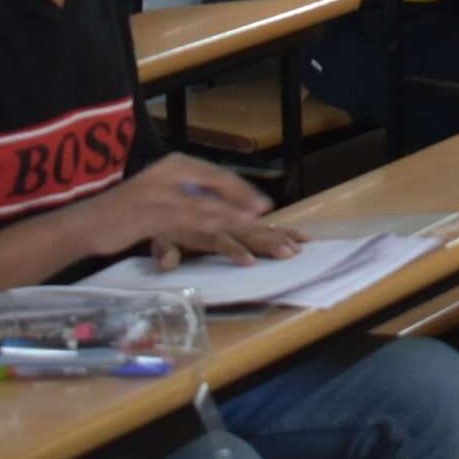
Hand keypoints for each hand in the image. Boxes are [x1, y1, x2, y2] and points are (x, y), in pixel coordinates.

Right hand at [70, 154, 271, 259]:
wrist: (85, 223)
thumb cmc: (124, 211)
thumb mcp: (158, 193)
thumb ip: (185, 192)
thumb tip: (217, 197)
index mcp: (172, 165)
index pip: (215, 173)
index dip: (240, 187)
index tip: (260, 199)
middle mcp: (169, 173)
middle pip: (216, 183)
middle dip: (244, 196)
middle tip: (265, 208)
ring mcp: (161, 193)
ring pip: (206, 201)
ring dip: (233, 211)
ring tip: (255, 218)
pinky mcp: (152, 214)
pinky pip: (188, 218)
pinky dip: (210, 223)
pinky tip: (223, 230)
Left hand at [153, 218, 304, 272]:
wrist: (163, 196)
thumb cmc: (163, 221)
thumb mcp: (159, 237)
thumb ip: (165, 248)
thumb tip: (168, 262)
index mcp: (201, 223)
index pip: (221, 237)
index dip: (235, 248)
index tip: (250, 262)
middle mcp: (221, 218)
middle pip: (247, 229)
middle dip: (267, 240)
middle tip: (288, 252)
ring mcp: (230, 218)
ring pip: (257, 225)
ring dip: (278, 234)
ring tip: (299, 244)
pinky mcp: (237, 219)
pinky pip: (262, 224)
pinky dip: (280, 229)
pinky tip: (297, 235)